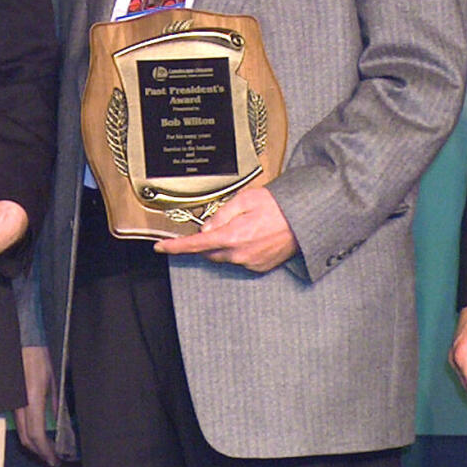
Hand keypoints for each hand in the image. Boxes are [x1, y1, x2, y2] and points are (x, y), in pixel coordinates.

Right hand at [14, 345, 60, 466]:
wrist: (18, 340)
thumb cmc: (37, 356)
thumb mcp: (53, 378)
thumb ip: (54, 400)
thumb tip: (56, 417)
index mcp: (33, 398)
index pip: (37, 434)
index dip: (46, 451)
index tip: (55, 461)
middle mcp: (20, 404)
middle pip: (27, 438)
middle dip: (40, 453)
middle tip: (52, 460)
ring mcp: (12, 402)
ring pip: (21, 431)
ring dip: (33, 444)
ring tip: (47, 451)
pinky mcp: (10, 399)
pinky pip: (18, 421)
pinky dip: (28, 432)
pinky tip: (36, 434)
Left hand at [153, 185, 296, 272]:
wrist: (304, 220)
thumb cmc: (278, 206)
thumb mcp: (245, 199)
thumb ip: (221, 214)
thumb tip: (205, 227)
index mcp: (232, 236)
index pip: (195, 245)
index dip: (175, 247)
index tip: (161, 247)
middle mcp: (239, 254)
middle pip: (209, 251)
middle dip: (208, 240)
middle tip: (223, 223)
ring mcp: (250, 263)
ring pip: (225, 256)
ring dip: (226, 244)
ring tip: (245, 226)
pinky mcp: (260, 267)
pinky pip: (240, 260)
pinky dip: (240, 250)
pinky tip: (254, 236)